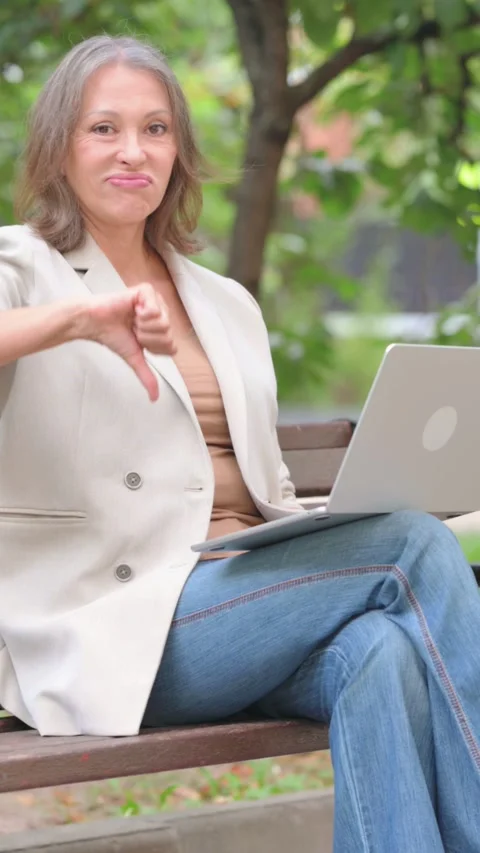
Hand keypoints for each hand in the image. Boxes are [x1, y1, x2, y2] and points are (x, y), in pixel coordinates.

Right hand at [83, 283, 175, 401]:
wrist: (94, 323)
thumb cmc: (113, 337)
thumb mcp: (135, 358)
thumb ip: (147, 376)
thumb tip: (154, 399)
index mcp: (161, 328)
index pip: (172, 347)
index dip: (153, 348)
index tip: (137, 340)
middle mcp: (161, 313)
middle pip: (169, 335)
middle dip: (147, 338)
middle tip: (133, 329)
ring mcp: (155, 300)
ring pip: (164, 323)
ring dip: (143, 327)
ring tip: (131, 319)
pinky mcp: (146, 291)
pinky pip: (155, 310)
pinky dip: (141, 314)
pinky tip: (132, 310)